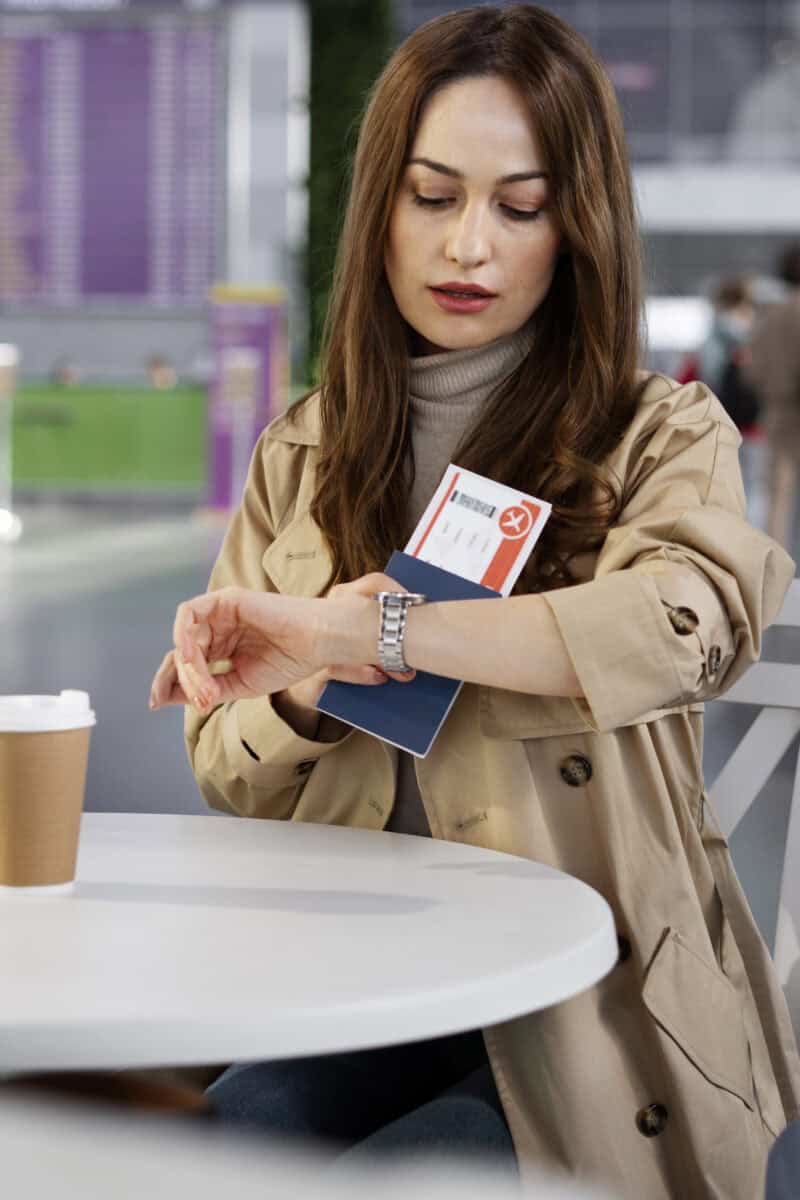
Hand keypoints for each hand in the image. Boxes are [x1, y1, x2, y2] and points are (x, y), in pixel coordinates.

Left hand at [149, 573, 413, 714]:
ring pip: (184, 638)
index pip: (187, 664)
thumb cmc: (288, 663)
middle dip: (175, 677)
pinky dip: (184, 636)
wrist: (317, 645)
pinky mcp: (226, 600)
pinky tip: (192, 659)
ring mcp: (221, 613)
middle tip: (185, 698)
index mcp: (224, 647)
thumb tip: (165, 697)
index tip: (156, 703)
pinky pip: (189, 614)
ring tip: (203, 687)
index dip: (169, 682)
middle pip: (181, 652)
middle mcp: (219, 628)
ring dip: (187, 666)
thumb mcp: (239, 686)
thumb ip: (205, 689)